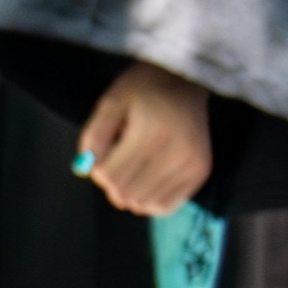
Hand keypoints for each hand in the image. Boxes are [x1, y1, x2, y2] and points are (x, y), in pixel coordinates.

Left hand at [73, 60, 215, 218]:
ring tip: (135, 165)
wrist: (184, 82)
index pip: (111, 176)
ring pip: (145, 204)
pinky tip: (146, 180)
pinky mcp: (201, 172)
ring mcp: (192, 165)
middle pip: (127, 194)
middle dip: (112, 182)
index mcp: (151, 132)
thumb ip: (94, 136)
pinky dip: (149, 200)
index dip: (97, 170)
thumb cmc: (142, 90)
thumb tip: (86, 170)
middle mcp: (176, 152)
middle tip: (117, 160)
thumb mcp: (110, 102)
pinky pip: (166, 206)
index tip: (103, 153)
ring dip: (130, 191)